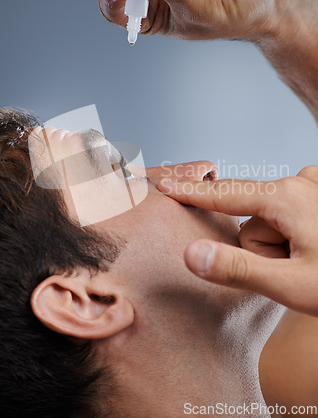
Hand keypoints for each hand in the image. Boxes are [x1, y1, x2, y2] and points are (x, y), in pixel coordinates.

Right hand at [157, 166, 317, 316]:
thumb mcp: (291, 284)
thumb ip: (238, 269)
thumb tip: (191, 253)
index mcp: (286, 197)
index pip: (223, 194)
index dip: (190, 193)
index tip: (165, 184)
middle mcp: (300, 183)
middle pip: (251, 218)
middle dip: (262, 249)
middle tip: (293, 271)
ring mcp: (313, 188)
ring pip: (271, 220)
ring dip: (281, 246)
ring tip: (308, 266)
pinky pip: (287, 214)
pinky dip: (292, 235)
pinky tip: (312, 251)